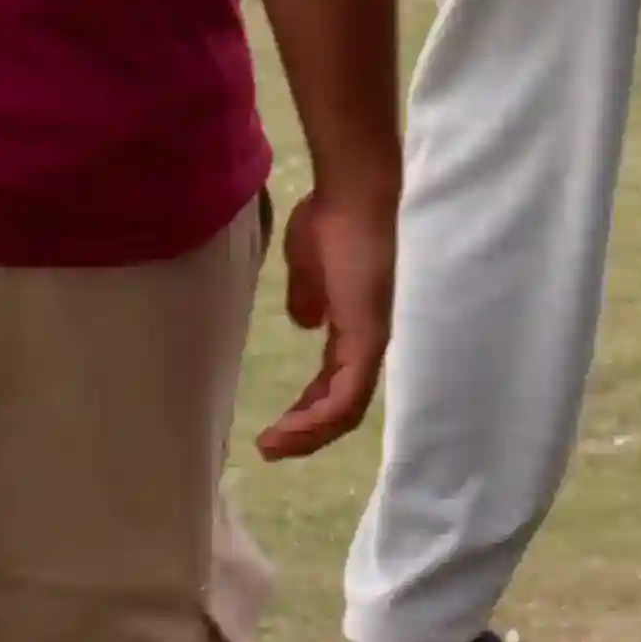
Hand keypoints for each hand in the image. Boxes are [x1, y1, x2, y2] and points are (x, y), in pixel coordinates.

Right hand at [254, 176, 397, 459]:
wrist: (351, 194)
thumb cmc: (330, 219)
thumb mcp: (309, 267)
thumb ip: (309, 297)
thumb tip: (306, 322)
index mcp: (352, 325)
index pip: (334, 382)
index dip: (307, 408)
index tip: (275, 427)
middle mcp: (366, 340)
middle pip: (341, 405)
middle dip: (305, 431)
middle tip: (270, 448)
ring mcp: (371, 340)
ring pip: (346, 409)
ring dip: (308, 434)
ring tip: (273, 446)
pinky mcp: (369, 337)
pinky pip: (348, 395)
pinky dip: (320, 419)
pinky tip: (292, 429)